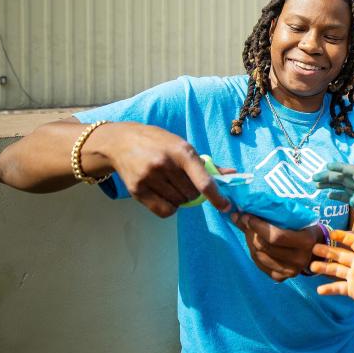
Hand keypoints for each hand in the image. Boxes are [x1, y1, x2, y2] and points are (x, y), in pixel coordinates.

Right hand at [99, 122, 230, 217]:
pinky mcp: (137, 189)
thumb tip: (232, 174)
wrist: (121, 142)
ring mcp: (150, 177)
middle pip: (192, 194)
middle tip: (184, 182)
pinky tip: (166, 196)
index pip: (203, 180)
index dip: (216, 196)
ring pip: (179, 203)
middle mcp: (165, 164)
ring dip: (181, 199)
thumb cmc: (158, 143)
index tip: (225, 206)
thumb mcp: (182, 146)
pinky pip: (164, 210)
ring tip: (171, 185)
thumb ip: (207, 163)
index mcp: (182, 152)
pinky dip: (169, 208)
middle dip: (193, 192)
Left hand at [231, 213, 317, 281]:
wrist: (316, 248)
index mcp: (306, 241)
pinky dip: (253, 251)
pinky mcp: (281, 277)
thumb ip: (273, 214)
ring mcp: (290, 271)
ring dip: (250, 241)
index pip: (276, 236)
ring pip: (258, 255)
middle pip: (264, 246)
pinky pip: (259, 264)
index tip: (247, 216)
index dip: (258, 226)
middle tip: (244, 220)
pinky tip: (254, 242)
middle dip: (250, 231)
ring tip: (249, 230)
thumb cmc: (305, 228)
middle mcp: (299, 259)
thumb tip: (242, 212)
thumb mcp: (296, 218)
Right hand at [311, 229, 353, 317]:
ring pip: (336, 270)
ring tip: (311, 266)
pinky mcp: (352, 289)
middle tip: (313, 248)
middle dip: (327, 251)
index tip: (331, 233)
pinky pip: (338, 288)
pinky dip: (329, 289)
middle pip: (340, 255)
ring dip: (324, 268)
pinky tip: (319, 290)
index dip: (343, 237)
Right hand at [313, 163, 353, 239]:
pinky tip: (328, 195)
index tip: (327, 166)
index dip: (341, 167)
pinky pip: (346, 198)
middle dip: (330, 176)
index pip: (353, 172)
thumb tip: (353, 200)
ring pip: (343, 187)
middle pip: (345, 178)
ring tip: (316, 184)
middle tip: (314, 178)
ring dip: (330, 184)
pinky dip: (336, 195)